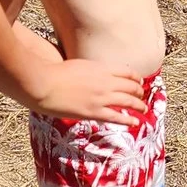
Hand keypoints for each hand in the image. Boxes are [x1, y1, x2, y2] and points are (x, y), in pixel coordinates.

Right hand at [27, 58, 148, 124]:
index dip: (136, 78)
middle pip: (130, 86)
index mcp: (101, 68)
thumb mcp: (77, 65)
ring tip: (144, 109)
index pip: (127, 72)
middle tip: (142, 95)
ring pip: (128, 101)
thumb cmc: (54, 72)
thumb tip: (93, 73)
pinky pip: (117, 117)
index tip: (139, 81)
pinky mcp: (94, 111)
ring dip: (139, 105)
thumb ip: (89, 70)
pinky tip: (135, 122)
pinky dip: (129, 120)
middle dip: (139, 91)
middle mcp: (105, 82)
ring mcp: (101, 97)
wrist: (43, 83)